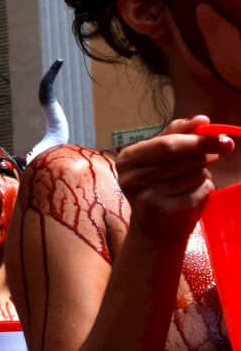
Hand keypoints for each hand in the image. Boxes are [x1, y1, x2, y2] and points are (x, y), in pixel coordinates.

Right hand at [117, 116, 232, 250]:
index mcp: (128, 159)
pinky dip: (204, 190)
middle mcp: (132, 177)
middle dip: (207, 151)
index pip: (167, 143)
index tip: (221, 135)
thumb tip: (201, 119)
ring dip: (203, 174)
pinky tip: (192, 195)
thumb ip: (175, 136)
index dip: (197, 138)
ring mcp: (147, 196)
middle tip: (221, 150)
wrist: (154, 231)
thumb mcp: (159, 160)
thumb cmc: (159, 188)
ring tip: (192, 180)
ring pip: (195, 174)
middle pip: (183, 157)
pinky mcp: (166, 211)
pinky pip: (200, 191)